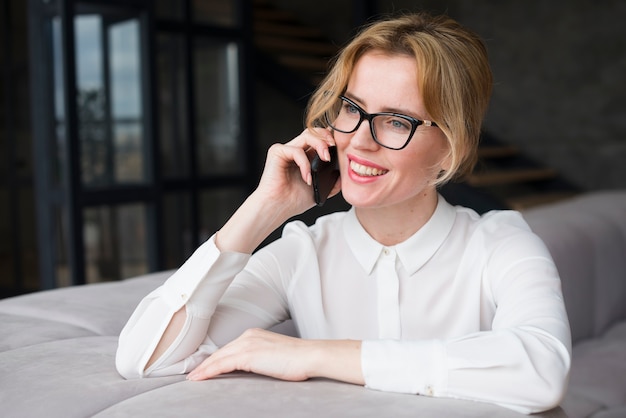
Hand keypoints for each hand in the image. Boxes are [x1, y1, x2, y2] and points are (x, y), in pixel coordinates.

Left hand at [186, 328, 363, 384]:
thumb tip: (251, 369)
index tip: (204, 368)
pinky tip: (201, 378)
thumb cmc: (298, 359)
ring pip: (219, 357)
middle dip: (206, 363)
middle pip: (221, 351)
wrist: (310, 355)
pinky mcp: (248, 354)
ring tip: (193, 379)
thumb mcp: (274, 357)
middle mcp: (248, 335)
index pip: (229, 348)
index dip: (215, 359)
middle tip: (193, 374)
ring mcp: (248, 343)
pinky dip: (209, 371)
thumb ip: (260, 359)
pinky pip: (222, 364)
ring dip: (204, 369)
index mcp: (254, 334)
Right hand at [215, 128, 338, 253]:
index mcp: (305, 157)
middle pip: (313, 132)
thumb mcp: (319, 190)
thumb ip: (331, 182)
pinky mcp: (277, 152)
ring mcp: (285, 150)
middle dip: (327, 137)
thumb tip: (343, 175)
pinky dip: (305, 164)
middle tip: (334, 148)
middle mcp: (295, 150)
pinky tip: (307, 178)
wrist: (277, 208)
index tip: (341, 148)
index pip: (319, 139)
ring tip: (326, 159)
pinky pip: (297, 151)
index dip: (330, 139)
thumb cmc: (293, 201)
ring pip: (307, 135)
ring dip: (320, 145)